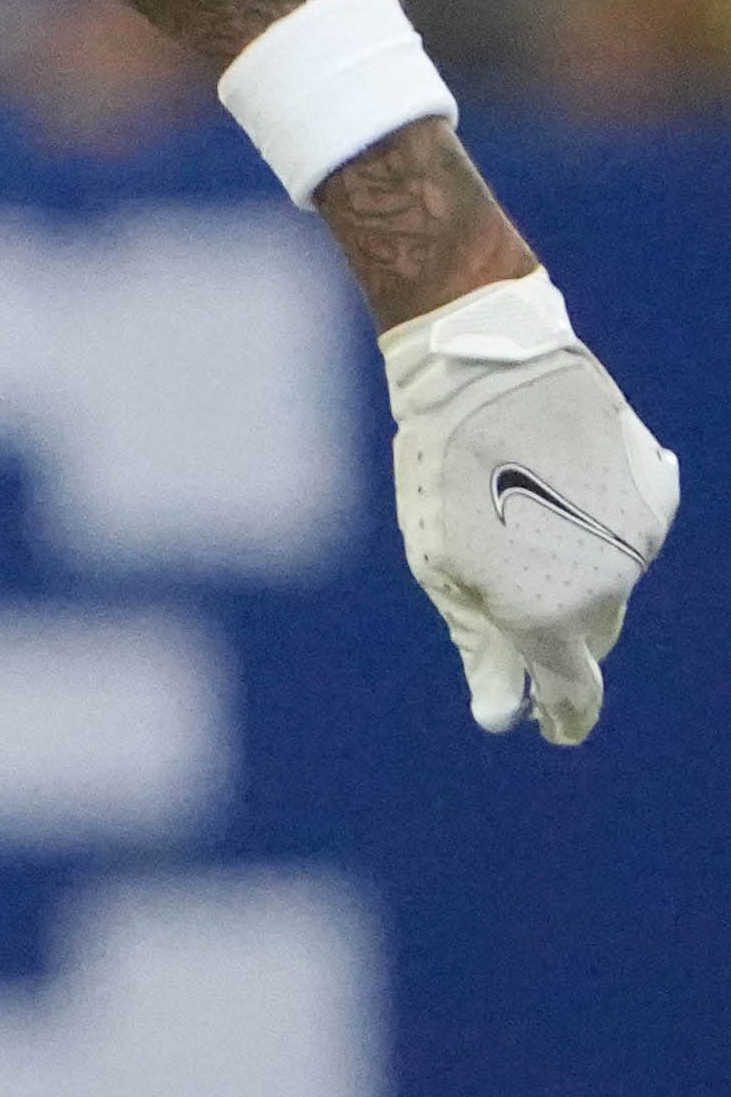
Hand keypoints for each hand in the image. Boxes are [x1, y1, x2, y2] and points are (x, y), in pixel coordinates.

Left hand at [386, 274, 676, 744]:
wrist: (490, 368)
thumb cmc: (443, 467)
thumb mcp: (440, 563)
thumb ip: (478, 643)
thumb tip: (500, 712)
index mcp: (548, 613)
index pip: (571, 689)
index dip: (563, 715)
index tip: (552, 728)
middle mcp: (609, 586)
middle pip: (589, 632)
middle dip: (555, 625)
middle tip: (508, 579)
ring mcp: (639, 540)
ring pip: (611, 581)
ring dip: (572, 565)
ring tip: (519, 506)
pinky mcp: (657, 493)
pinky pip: (626, 530)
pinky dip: (595, 522)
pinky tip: (556, 480)